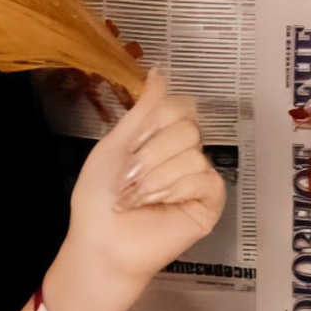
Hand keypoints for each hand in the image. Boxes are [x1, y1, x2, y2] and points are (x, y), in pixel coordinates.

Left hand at [53, 70, 226, 310]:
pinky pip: (204, 178)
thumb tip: (160, 71)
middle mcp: (183, 152)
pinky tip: (159, 204)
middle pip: (186, 126)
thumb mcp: (114, 145)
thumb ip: (141, 110)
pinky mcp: (210, 201)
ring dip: (156, 176)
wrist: (102, 240)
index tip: (131, 146)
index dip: (155, 122)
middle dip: (150, 153)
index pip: (178, 105)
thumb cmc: (100, 198)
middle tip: (130, 178)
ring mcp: (199, 176)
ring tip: (138, 197)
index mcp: (159, 137)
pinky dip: (175, 189)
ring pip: (192, 152)